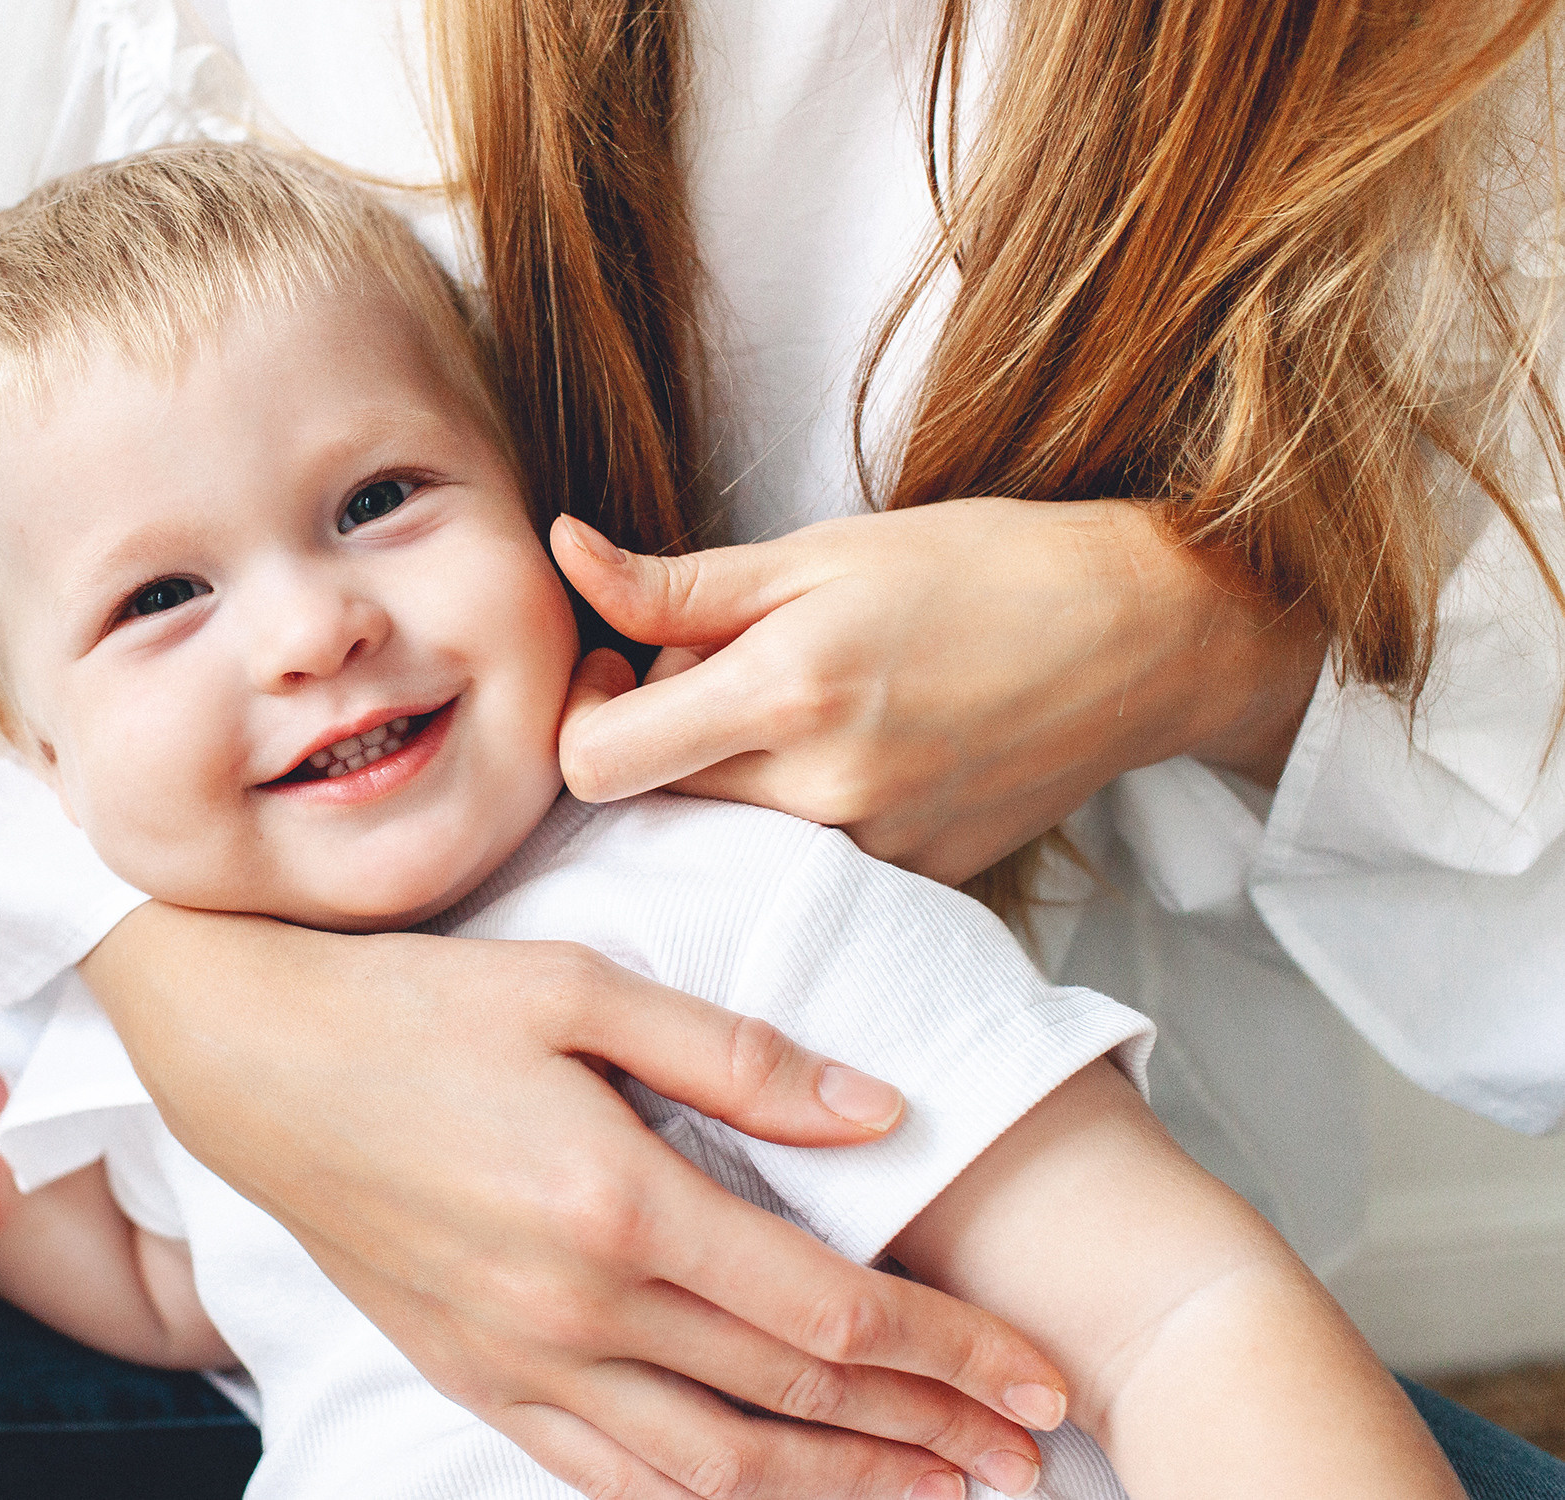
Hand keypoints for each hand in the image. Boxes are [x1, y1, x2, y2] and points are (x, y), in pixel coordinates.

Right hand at [84, 905, 1069, 1499]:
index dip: (947, 1351)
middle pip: (790, 1401)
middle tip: (1027, 1457)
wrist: (249, 1061)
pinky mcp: (471, 1379)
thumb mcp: (577, 987)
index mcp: (616, 1203)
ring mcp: (517, 1363)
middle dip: (923, 1433)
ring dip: (833, 1491)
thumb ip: (735, 1056)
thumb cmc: (413, 1005)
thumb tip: (879, 1115)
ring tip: (931, 1498)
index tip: (1036, 1376)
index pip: (826, 1309)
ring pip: (708, 1468)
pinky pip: (606, 1476)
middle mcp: (574, 1309)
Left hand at [551, 502, 1326, 883]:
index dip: (587, 714)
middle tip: (724, 670)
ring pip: (724, 836)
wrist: (1140, 638)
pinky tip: (856, 750)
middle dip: (663, 738)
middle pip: (654, 803)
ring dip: (728, 778)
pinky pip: (800, 862)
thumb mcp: (816, 553)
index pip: (597, 763)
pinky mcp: (912, 886)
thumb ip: (674, 583)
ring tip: (799, 708)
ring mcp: (872, 854)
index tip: (627, 668)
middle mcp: (824, 793)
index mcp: (788, 692)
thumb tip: (564, 555)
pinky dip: (796, 812)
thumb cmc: (978, 570)